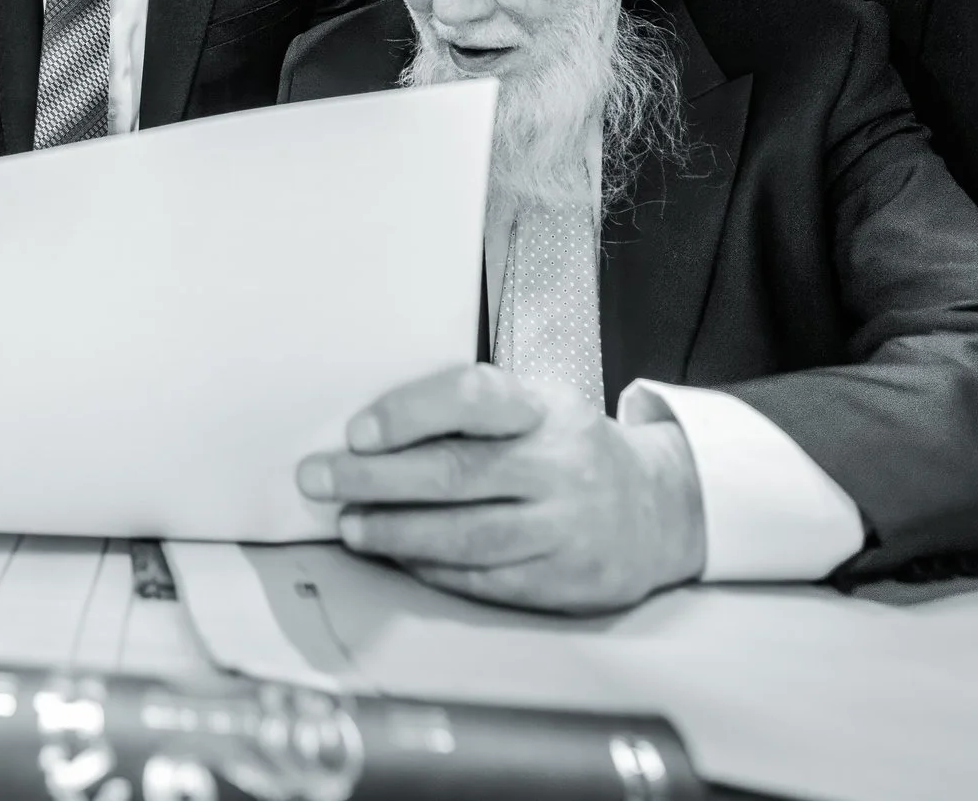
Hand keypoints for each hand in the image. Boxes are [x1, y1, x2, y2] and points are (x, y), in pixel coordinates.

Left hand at [296, 362, 703, 613]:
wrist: (660, 509)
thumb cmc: (567, 449)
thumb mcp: (536, 406)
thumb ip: (468, 411)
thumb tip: (367, 432)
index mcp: (543, 409)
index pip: (472, 397)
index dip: (410, 412)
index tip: (357, 431)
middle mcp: (557, 466)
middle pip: (455, 473)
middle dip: (374, 478)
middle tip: (317, 479)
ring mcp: (563, 527)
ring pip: (466, 534)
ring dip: (396, 531)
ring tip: (349, 526)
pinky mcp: (563, 580)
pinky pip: (484, 578)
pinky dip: (432, 568)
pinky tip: (398, 557)